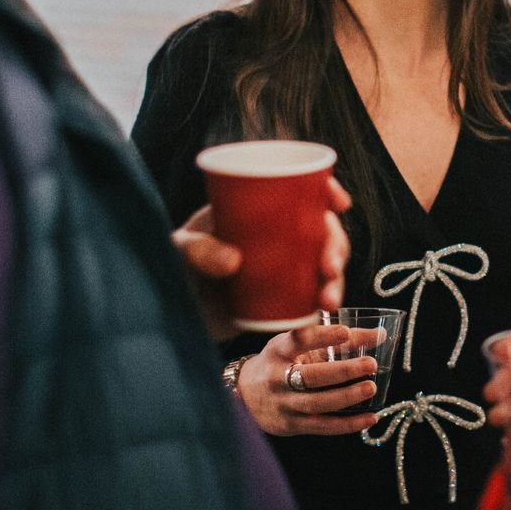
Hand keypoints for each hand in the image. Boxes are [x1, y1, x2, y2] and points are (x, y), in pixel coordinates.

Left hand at [174, 177, 351, 340]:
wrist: (171, 313)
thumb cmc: (172, 268)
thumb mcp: (178, 251)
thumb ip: (197, 250)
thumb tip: (233, 261)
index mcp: (255, 210)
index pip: (298, 191)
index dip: (325, 191)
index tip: (339, 202)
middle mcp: (275, 235)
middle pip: (321, 229)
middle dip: (336, 245)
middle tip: (329, 267)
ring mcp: (282, 267)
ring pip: (323, 265)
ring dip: (336, 280)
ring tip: (327, 300)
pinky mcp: (282, 298)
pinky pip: (310, 298)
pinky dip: (320, 307)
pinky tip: (320, 318)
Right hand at [235, 322, 381, 435]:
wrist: (246, 395)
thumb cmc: (283, 363)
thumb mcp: (300, 346)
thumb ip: (338, 340)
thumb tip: (380, 335)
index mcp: (278, 351)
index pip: (297, 340)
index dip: (320, 336)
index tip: (345, 332)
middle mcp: (277, 378)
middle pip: (310, 377)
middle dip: (342, 371)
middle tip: (370, 364)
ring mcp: (284, 404)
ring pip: (317, 403)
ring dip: (347, 397)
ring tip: (370, 388)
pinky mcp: (291, 425)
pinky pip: (322, 426)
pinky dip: (348, 424)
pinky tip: (370, 418)